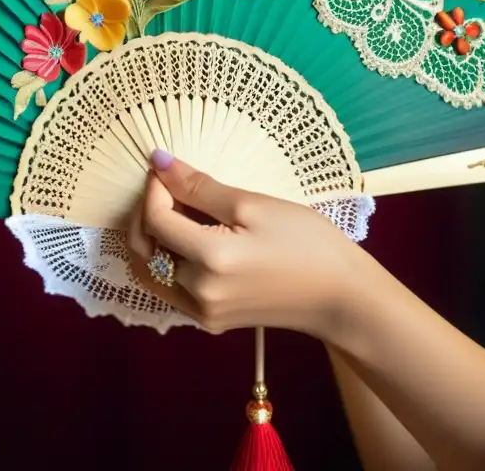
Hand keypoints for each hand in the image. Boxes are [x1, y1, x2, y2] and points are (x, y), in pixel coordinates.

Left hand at [126, 149, 366, 337]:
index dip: (153, 190)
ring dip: (151, 240)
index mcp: (211, 260)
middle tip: (164, 187)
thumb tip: (159, 163)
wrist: (340, 295)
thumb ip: (201, 187)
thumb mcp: (254, 205)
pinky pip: (170, 290)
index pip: (156, 221)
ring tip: (174, 212)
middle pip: (145, 250)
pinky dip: (166, 263)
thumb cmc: (307, 243)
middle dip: (145, 214)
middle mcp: (199, 292)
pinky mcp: (211, 322)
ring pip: (151, 273)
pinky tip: (187, 241)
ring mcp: (203, 312)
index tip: (165, 169)